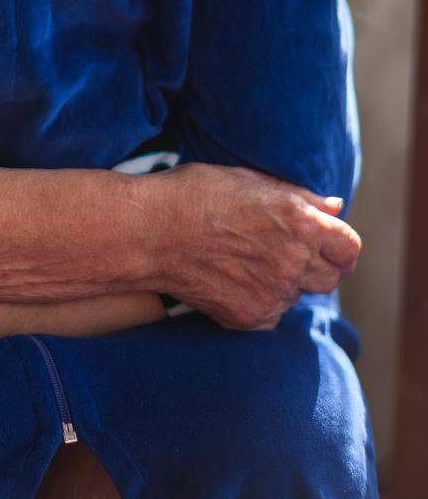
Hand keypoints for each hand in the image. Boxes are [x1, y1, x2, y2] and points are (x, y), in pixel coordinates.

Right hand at [147, 163, 361, 329]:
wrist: (149, 232)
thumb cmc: (196, 194)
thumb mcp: (249, 180)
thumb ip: (299, 197)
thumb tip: (333, 207)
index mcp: (299, 222)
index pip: (349, 247)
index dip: (340, 245)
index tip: (327, 245)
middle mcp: (293, 261)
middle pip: (330, 277)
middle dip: (315, 265)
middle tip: (282, 251)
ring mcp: (273, 293)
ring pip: (297, 296)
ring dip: (284, 282)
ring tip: (247, 260)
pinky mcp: (251, 318)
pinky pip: (272, 314)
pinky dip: (259, 300)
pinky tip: (232, 279)